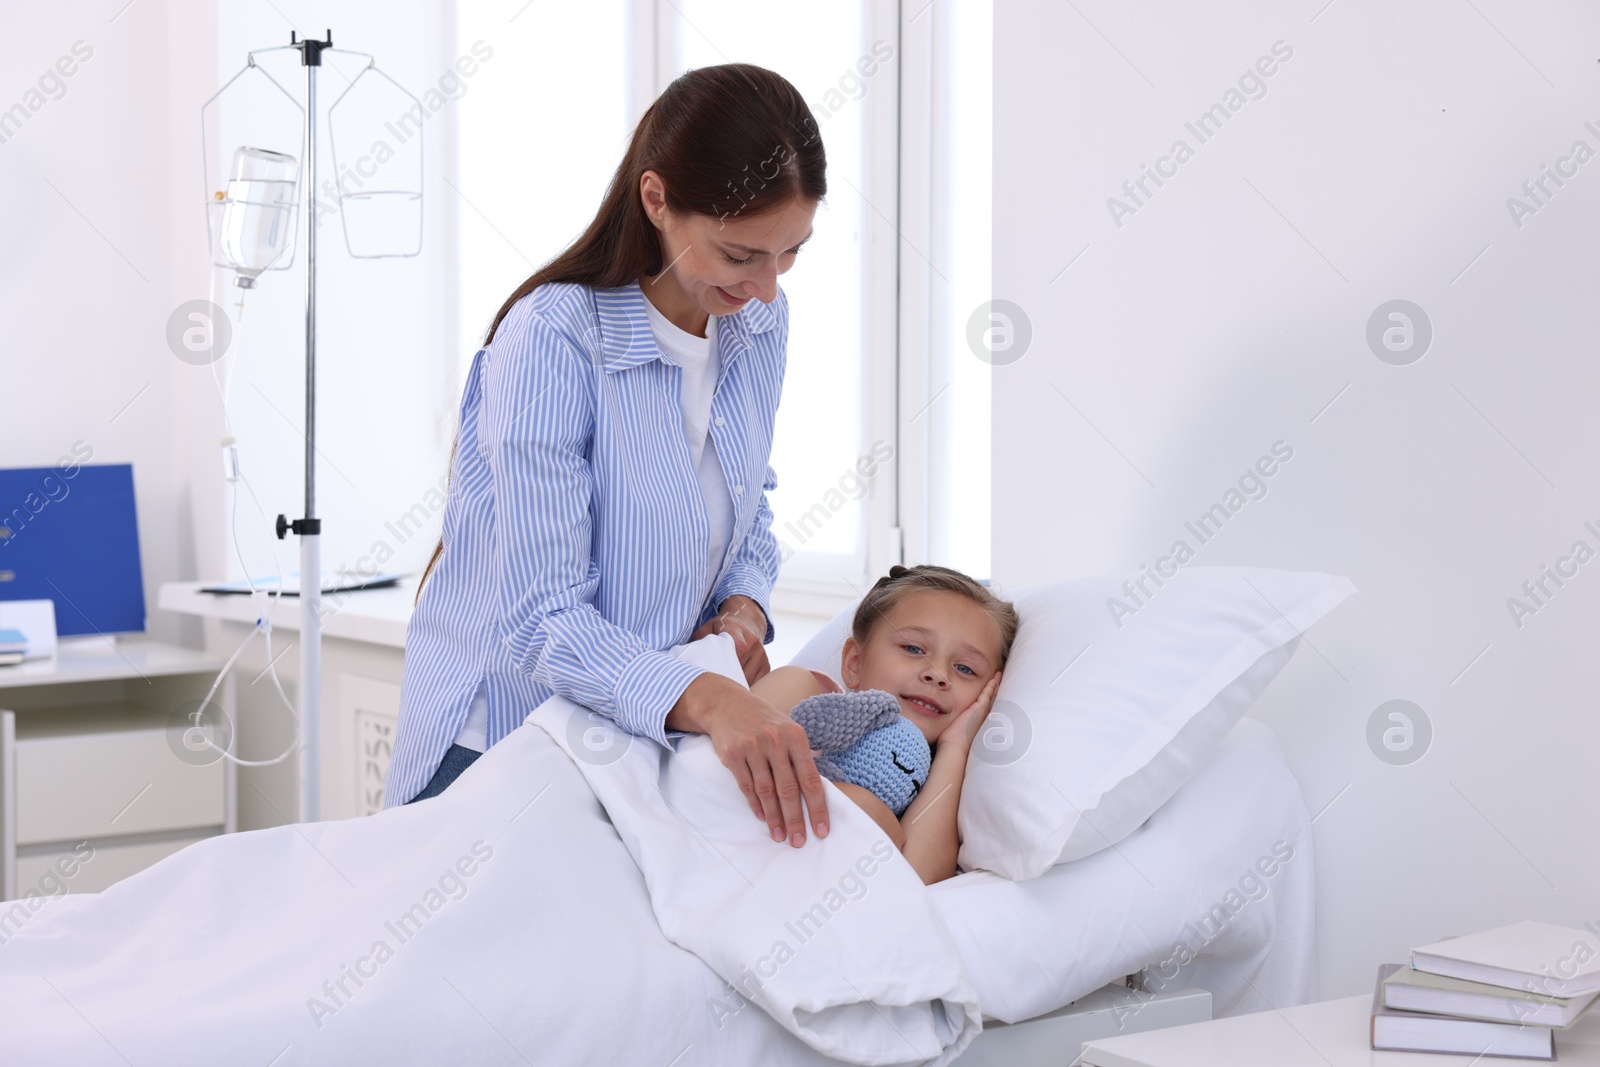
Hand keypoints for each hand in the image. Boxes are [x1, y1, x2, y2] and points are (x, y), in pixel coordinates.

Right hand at [665, 672, 828, 845]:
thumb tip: (818, 789)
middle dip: (795, 819)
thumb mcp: (789, 729)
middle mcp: (775, 741)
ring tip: (780, 836)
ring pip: (767, 791)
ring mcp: (752, 747)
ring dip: (774, 818)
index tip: (822, 830)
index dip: (817, 807)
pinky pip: (746, 786)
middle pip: (788, 789)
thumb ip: (801, 756)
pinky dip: (755, 805)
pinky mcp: (733, 754)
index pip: (810, 779)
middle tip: (799, 842)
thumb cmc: (765, 721)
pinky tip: (762, 817)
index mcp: (796, 736)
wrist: (728, 704)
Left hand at [691, 595, 770, 685]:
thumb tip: (687, 660)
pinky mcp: (766, 665)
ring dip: (734, 687)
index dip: (728, 661)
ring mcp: (761, 654)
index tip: (717, 673)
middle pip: (739, 668)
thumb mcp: (707, 628)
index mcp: (735, 631)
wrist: (746, 622)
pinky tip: (733, 691)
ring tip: (720, 694)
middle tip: (711, 691)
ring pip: (747, 679)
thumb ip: (699, 641)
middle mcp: (752, 642)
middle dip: (725, 680)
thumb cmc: (721, 628)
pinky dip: (744, 689)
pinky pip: (756, 683)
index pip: (737, 646)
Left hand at [943, 673, 1002, 752]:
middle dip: (998, 690)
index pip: (989, 707)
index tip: (996, 691)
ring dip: (996, 685)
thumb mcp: (962, 732)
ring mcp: (984, 712)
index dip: (993, 698)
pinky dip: (992, 684)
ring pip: (993, 696)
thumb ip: (963, 727)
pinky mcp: (980, 707)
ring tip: (1000, 676)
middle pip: (994, 701)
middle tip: (1003, 680)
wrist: (956, 747)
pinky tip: (995, 678)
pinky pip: (987, 693)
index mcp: (982, 722)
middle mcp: (986, 717)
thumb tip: (956, 726)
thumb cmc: (956, 743)